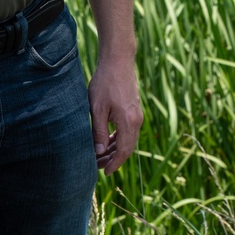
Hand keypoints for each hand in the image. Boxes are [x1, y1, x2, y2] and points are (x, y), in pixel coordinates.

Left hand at [88, 56, 142, 174]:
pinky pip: (128, 131)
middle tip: (98, 167)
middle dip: (113, 159)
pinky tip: (107, 142)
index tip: (104, 173)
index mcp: (128, 122)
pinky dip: (118, 139)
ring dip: (115, 150)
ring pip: (128, 140)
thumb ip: (98, 132)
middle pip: (127, 148)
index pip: (123, 151)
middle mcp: (137, 121)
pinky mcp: (134, 110)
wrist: (118, 61)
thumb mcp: (97, 109)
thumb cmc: (105, 83)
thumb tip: (99, 152)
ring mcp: (137, 115)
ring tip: (100, 156)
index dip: (114, 164)